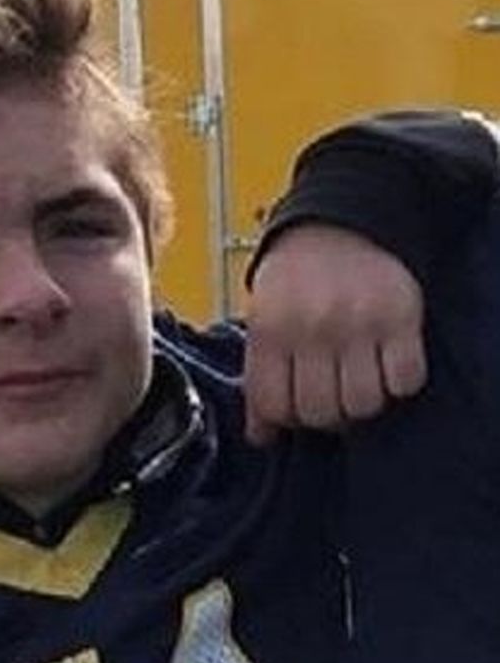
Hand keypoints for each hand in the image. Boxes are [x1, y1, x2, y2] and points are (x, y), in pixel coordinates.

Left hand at [245, 223, 426, 445]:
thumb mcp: (262, 321)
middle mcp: (311, 327)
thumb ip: (259, 378)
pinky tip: (383, 365)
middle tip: (329, 395)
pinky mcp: (400, 317)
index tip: (294, 408)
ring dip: (361, 402)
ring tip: (355, 380)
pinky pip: (404, 380)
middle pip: (320, 412)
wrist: (339, 224)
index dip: (286, 419)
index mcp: (269, 330)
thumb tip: (260, 438)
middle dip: (323, 415)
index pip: (275, 406)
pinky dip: (397, 382)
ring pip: (363, 404)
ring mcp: (357, 322)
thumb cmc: (295, 279)